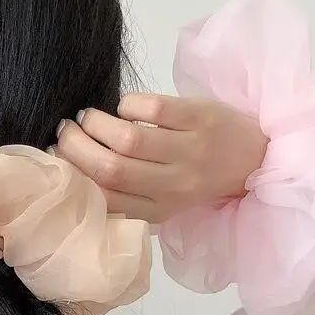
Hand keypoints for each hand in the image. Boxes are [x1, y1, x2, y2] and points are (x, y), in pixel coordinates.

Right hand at [54, 93, 267, 223]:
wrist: (256, 158)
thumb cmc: (198, 177)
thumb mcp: (163, 198)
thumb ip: (128, 193)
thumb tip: (74, 168)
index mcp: (159, 210)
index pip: (105, 197)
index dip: (74, 174)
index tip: (58, 156)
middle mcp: (174, 185)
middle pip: (111, 168)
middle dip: (77, 146)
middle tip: (65, 130)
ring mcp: (190, 151)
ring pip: (128, 138)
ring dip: (96, 123)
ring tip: (87, 116)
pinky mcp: (202, 119)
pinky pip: (153, 108)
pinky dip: (128, 104)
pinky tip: (124, 107)